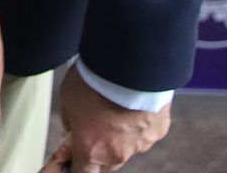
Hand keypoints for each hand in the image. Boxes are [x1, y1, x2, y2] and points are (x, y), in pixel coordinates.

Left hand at [52, 68, 171, 171]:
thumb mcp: (68, 98)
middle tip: (92, 131)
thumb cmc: (97, 78)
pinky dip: (139, 123)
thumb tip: (73, 129)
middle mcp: (117, 152)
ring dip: (120, 136)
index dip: (74, 168)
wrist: (132, 62)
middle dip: (97, 153)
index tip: (70, 161)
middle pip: (106, 165)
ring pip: (127, 148)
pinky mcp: (158, 130)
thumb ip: (71, 121)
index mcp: (91, 149)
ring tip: (114, 108)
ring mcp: (141, 143)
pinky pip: (145, 132)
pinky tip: (133, 103)